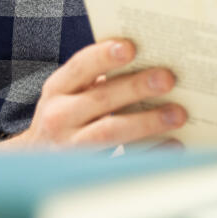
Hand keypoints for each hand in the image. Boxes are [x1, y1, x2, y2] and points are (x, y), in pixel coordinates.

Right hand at [0, 39, 187, 150]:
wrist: (37, 162)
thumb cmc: (67, 117)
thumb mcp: (71, 94)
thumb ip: (100, 77)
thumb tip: (153, 59)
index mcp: (58, 89)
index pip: (80, 67)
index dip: (104, 56)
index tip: (130, 47)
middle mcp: (59, 117)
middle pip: (101, 99)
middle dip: (135, 88)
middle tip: (168, 78)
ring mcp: (71, 147)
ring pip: (111, 132)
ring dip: (147, 122)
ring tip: (179, 114)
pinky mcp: (87, 170)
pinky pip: (122, 162)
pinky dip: (150, 152)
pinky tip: (174, 143)